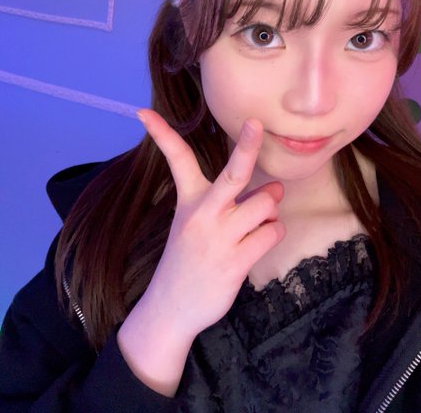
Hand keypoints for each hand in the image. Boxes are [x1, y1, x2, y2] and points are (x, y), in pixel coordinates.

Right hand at [136, 109, 285, 338]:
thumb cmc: (188, 259)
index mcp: (189, 201)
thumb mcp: (191, 222)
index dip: (163, 134)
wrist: (171, 309)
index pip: (177, 161)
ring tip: (257, 222)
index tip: (145, 112)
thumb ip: (229, 202)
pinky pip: (272, 232)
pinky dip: (272, 233)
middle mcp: (203, 214)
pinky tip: (256, 243)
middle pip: (234, 174)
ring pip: (266, 204)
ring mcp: (220, 238)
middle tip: (255, 124)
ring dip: (270, 210)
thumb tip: (275, 188)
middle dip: (247, 146)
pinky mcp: (235, 262)